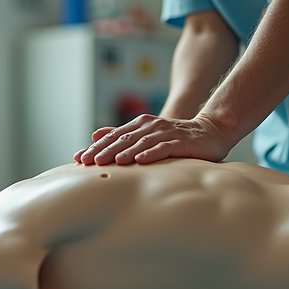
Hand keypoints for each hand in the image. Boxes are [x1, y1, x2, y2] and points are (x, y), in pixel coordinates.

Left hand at [73, 114, 230, 164]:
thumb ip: (122, 135)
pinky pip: (164, 147)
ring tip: (113, 162)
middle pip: (123, 139)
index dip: (95, 147)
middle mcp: (150, 126)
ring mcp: (166, 133)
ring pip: (141, 142)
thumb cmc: (175, 138)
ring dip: (126, 152)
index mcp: (139, 125)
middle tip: (89, 162)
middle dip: (105, 150)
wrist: (210, 132)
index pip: (113, 136)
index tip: (79, 158)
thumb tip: (94, 136)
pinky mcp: (181, 142)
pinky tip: (141, 160)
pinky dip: (152, 153)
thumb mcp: (146, 135)